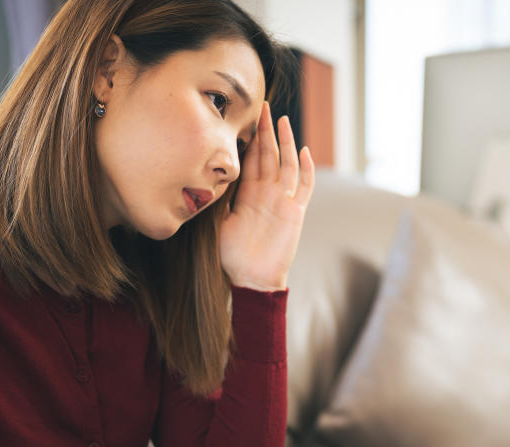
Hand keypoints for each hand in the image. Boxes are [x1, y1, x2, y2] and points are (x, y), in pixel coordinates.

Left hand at [219, 101, 314, 291]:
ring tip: (282, 119)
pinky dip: (307, 169)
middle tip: (262, 106)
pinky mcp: (295, 212)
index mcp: (248, 194)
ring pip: (286, 164)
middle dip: (265, 130)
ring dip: (285, 142)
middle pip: (268, 155)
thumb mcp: (218, 221)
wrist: (251, 278)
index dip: (249, 138)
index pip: (250, 159)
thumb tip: (202, 177)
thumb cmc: (232, 256)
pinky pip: (304, 186)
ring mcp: (283, 200)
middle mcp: (267, 193)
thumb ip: (218, 198)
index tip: (245, 116)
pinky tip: (304, 151)